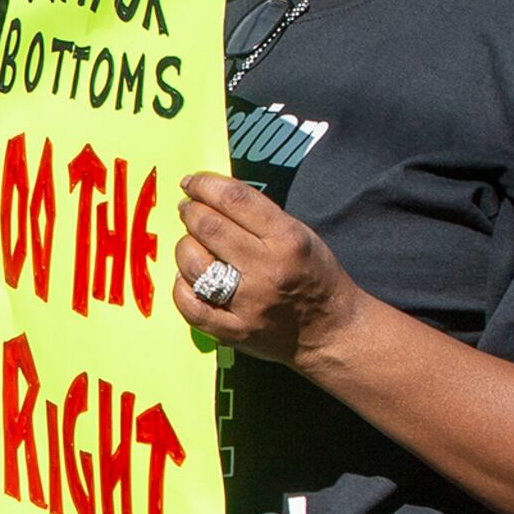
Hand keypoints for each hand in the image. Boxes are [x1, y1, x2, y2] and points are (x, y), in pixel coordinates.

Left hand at [170, 172, 365, 367]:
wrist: (332, 331)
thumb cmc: (314, 276)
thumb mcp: (301, 234)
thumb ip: (259, 215)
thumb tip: (211, 195)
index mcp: (288, 240)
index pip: (234, 199)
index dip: (205, 184)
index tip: (192, 182)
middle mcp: (266, 270)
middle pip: (208, 227)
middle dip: (190, 211)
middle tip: (187, 209)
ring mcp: (247, 304)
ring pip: (192, 263)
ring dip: (185, 247)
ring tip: (193, 244)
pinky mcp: (232, 331)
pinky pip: (188, 304)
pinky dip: (181, 286)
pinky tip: (189, 278)